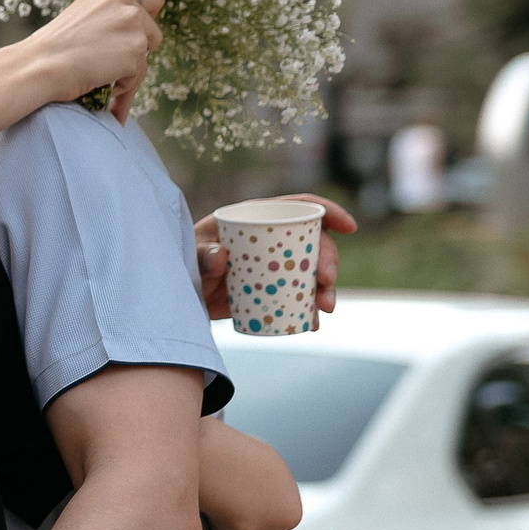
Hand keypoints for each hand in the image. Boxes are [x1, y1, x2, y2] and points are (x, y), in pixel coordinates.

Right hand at [19, 0, 163, 119]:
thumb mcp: (79, 20)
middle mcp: (123, 1)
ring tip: (104, 82)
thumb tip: (124, 41)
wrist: (36, 65)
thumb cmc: (47, 51)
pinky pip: (138, 76)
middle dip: (140, 49)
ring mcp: (132, 24)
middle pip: (154, 30)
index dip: (146, 18)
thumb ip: (105, 20)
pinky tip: (102, 89)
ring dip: (130, 71)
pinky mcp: (136, 49)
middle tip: (116, 65)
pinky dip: (123, 87)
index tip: (134, 35)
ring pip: (146, 55)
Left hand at [197, 193, 352, 319]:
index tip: (350, 227)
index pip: (299, 207)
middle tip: (326, 281)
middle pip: (313, 242)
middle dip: (329, 260)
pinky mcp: (275, 290)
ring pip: (312, 272)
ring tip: (326, 307)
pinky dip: (311, 310)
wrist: (178, 296)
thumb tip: (221, 258)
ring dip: (327, 288)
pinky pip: (300, 297)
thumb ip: (201, 255)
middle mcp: (272, 240)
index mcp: (256, 218)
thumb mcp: (189, 257)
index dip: (328, 212)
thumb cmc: (182, 265)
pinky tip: (315, 322)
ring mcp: (276, 267)